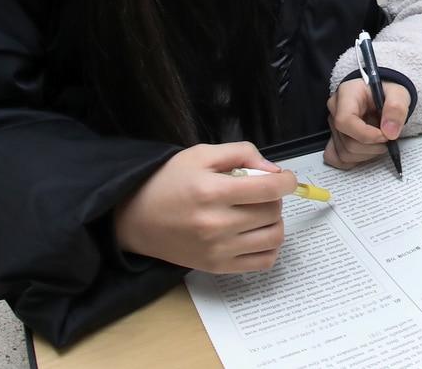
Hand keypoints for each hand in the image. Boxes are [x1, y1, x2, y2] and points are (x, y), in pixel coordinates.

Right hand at [113, 142, 296, 273]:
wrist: (135, 217)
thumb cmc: (168, 181)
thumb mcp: (201, 154)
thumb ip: (241, 153)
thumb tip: (273, 171)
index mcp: (212, 192)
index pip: (268, 189)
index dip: (287, 181)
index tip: (285, 179)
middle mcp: (216, 224)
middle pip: (272, 212)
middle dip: (275, 198)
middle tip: (261, 192)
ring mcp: (217, 250)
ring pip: (273, 238)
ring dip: (275, 222)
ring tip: (260, 213)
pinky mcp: (216, 267)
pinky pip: (262, 262)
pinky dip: (269, 247)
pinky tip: (257, 234)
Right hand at [324, 78, 410, 169]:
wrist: (384, 94)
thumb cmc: (387, 92)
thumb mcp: (398, 94)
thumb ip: (396, 109)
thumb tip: (390, 132)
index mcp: (347, 94)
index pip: (344, 121)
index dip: (365, 135)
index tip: (385, 136)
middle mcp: (335, 110)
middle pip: (347, 141)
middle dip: (373, 147)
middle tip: (388, 138)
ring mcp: (333, 126)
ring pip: (345, 153)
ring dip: (368, 154)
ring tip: (381, 141)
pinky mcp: (335, 139)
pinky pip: (338, 159)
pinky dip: (356, 160)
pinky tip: (368, 150)